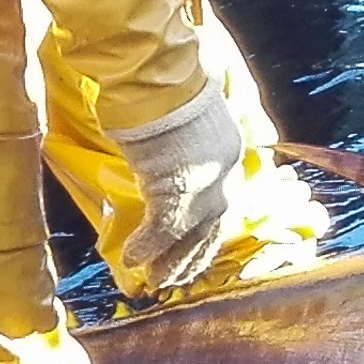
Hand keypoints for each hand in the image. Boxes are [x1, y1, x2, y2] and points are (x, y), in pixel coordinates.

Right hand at [106, 79, 243, 292]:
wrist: (162, 82)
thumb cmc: (172, 89)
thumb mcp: (194, 115)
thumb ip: (193, 138)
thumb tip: (181, 145)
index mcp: (230, 156)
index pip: (222, 204)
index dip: (207, 230)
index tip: (196, 248)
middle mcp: (224, 178)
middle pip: (211, 229)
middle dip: (191, 257)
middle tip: (175, 279)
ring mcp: (203, 190)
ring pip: (189, 238)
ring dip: (170, 262)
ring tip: (155, 281)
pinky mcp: (176, 195)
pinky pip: (161, 232)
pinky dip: (146, 248)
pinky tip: (132, 262)